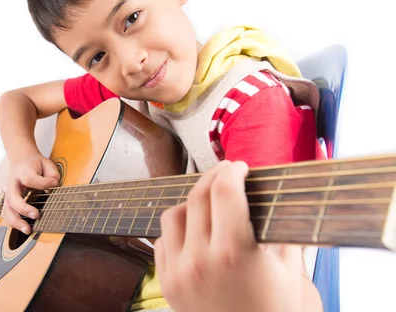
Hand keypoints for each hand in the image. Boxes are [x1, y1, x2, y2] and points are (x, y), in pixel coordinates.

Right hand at [2, 153, 59, 233]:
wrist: (22, 163)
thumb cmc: (36, 166)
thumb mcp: (46, 163)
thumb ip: (52, 173)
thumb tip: (53, 184)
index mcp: (23, 171)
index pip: (29, 178)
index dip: (42, 182)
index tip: (54, 183)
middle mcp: (13, 183)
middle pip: (12, 197)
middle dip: (23, 208)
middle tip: (36, 215)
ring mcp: (9, 193)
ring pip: (7, 209)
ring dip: (16, 221)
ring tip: (28, 230)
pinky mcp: (9, 202)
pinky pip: (7, 214)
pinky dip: (13, 223)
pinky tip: (23, 228)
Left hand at [154, 160, 306, 311]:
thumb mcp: (291, 273)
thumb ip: (281, 232)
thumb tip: (275, 198)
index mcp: (234, 253)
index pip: (225, 192)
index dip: (233, 172)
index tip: (240, 167)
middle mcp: (200, 261)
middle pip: (198, 197)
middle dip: (214, 177)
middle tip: (227, 174)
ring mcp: (178, 274)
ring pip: (172, 215)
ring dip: (191, 201)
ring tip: (209, 201)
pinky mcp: (166, 285)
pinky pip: (162, 241)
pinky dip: (176, 229)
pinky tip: (194, 230)